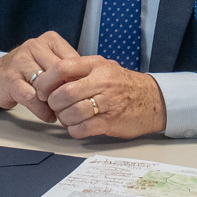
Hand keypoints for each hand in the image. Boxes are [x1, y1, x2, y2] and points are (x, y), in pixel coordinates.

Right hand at [0, 32, 78, 119]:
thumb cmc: (29, 71)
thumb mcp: (50, 63)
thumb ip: (68, 70)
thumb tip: (88, 86)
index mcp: (49, 40)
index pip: (72, 60)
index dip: (79, 80)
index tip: (82, 95)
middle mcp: (34, 46)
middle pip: (60, 73)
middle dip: (67, 93)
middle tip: (73, 107)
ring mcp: (20, 62)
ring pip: (46, 85)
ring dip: (55, 103)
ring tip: (61, 112)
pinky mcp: (11, 79)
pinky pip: (32, 98)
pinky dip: (42, 110)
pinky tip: (48, 116)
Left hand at [31, 55, 167, 139]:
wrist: (155, 100)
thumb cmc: (124, 85)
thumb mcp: (104, 69)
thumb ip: (80, 72)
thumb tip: (51, 80)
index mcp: (97, 65)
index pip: (62, 68)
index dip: (46, 81)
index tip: (41, 90)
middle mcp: (102, 82)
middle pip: (64, 93)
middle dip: (53, 103)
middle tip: (54, 107)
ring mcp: (107, 103)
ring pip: (71, 113)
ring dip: (63, 118)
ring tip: (67, 117)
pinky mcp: (110, 122)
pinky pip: (82, 129)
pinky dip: (74, 130)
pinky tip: (77, 127)